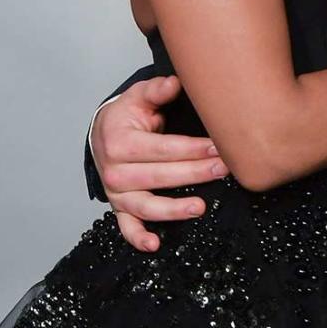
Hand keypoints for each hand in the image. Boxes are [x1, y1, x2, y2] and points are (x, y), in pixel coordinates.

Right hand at [92, 75, 228, 251]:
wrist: (103, 134)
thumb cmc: (126, 116)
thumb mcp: (138, 97)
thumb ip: (156, 90)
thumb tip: (173, 83)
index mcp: (121, 142)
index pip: (164, 148)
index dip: (193, 149)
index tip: (219, 148)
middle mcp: (115, 170)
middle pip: (160, 177)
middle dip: (195, 174)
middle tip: (223, 170)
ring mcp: (116, 192)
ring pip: (146, 206)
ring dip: (173, 210)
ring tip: (201, 207)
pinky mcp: (118, 207)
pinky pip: (127, 227)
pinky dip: (138, 238)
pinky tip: (156, 244)